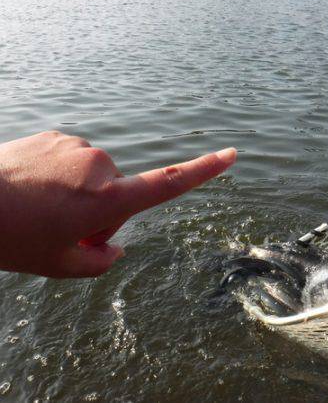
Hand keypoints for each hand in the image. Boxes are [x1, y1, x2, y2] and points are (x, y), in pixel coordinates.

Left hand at [0, 131, 235, 277]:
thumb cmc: (12, 237)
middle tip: (64, 228)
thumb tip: (115, 248)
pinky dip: (65, 176)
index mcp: (107, 198)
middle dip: (102, 212)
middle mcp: (100, 166)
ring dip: (82, 193)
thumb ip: (100, 261)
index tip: (231, 154)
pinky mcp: (60, 136)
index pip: (168, 183)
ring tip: (45, 206)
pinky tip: (37, 186)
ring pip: (97, 176)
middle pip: (120, 192)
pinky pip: (76, 160)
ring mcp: (79, 147)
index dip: (204, 170)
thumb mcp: (62, 265)